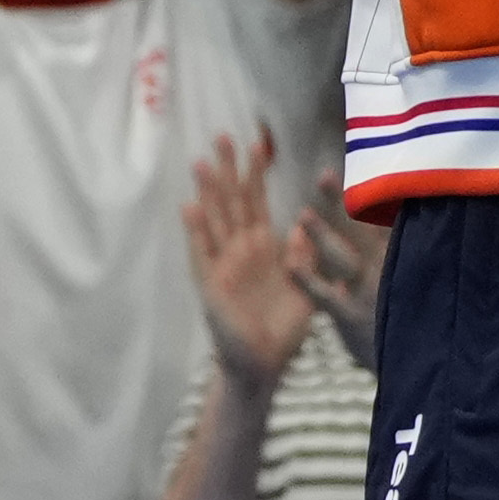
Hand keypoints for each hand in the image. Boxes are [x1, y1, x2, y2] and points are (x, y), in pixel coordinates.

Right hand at [186, 137, 316, 383]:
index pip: (258, 202)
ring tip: (201, 162)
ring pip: (214, 220)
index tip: (258, 144)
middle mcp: (240, 250)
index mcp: (263, 248)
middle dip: (228, 170)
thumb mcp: (307, 287)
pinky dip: (196, 231)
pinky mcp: (211, 284)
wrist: (264, 364)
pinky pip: (202, 253)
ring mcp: (222, 264)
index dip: (256, 175)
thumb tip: (309, 222)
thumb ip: (306, 255)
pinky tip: (189, 208)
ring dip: (207, 191)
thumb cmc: (284, 328)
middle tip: (222, 136)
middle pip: (232, 202)